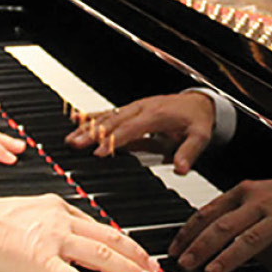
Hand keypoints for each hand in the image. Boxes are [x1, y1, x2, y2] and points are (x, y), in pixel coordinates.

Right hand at [0, 194, 156, 271]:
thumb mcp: (26, 238)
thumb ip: (51, 259)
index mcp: (56, 208)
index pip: (95, 225)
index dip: (118, 240)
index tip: (132, 251)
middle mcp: (59, 218)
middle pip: (107, 235)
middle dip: (133, 253)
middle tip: (150, 266)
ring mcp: (53, 237)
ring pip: (101, 251)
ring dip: (127, 266)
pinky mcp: (43, 258)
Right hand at [65, 91, 213, 173]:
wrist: (199, 103)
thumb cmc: (197, 119)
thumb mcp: (200, 136)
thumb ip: (189, 153)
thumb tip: (180, 168)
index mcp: (156, 115)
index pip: (130, 129)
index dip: (114, 140)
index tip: (99, 152)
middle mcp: (142, 109)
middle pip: (112, 121)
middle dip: (93, 134)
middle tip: (75, 145)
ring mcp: (135, 108)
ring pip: (107, 116)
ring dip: (87, 126)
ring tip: (70, 137)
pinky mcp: (131, 109)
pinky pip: (109, 112)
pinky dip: (91, 116)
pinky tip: (76, 119)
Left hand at [169, 175, 271, 271]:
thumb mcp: (255, 198)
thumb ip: (231, 216)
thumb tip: (199, 241)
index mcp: (243, 193)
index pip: (208, 213)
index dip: (188, 233)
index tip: (174, 251)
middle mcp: (259, 203)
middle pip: (224, 226)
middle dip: (200, 247)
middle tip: (185, 264)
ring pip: (250, 238)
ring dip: (229, 256)